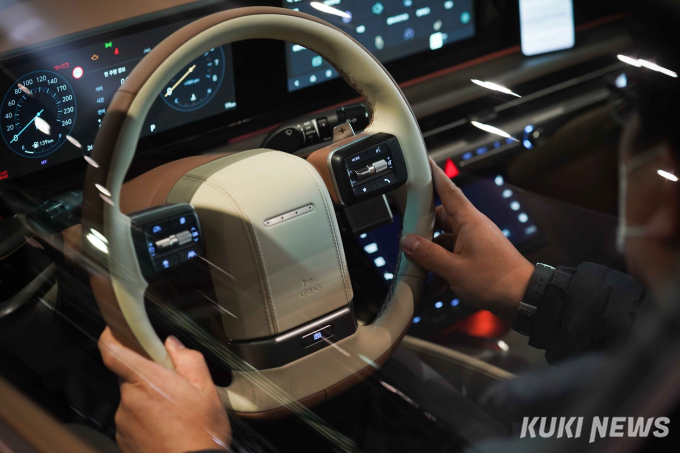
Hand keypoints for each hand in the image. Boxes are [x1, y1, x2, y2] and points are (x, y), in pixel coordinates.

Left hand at [98, 328, 230, 452]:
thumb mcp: (206, 389)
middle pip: (130, 375)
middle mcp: (129, 400)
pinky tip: (168, 427)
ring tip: (175, 413)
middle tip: (173, 385)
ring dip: (150, 399)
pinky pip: (133, 419)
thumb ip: (188, 359)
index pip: (112, 351)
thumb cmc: (201, 433)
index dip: (110, 335)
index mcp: (147, 380)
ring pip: (133, 398)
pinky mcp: (124, 439)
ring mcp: (124, 422)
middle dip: (149, 375)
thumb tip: (173, 345)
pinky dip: (147, 419)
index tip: (117, 329)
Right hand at [400, 160, 534, 319]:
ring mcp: (475, 241)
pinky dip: (443, 268)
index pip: (448, 189)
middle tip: (406, 238)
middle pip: (440, 218)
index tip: (424, 160)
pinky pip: (453, 256)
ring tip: (421, 271)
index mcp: (468, 221)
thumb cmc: (497, 280)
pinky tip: (435, 286)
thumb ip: (428, 254)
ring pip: (445, 240)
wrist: (524, 297)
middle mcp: (472, 227)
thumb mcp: (454, 269)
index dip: (434, 174)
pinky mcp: (477, 256)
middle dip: (422, 230)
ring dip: (432, 255)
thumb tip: (407, 242)